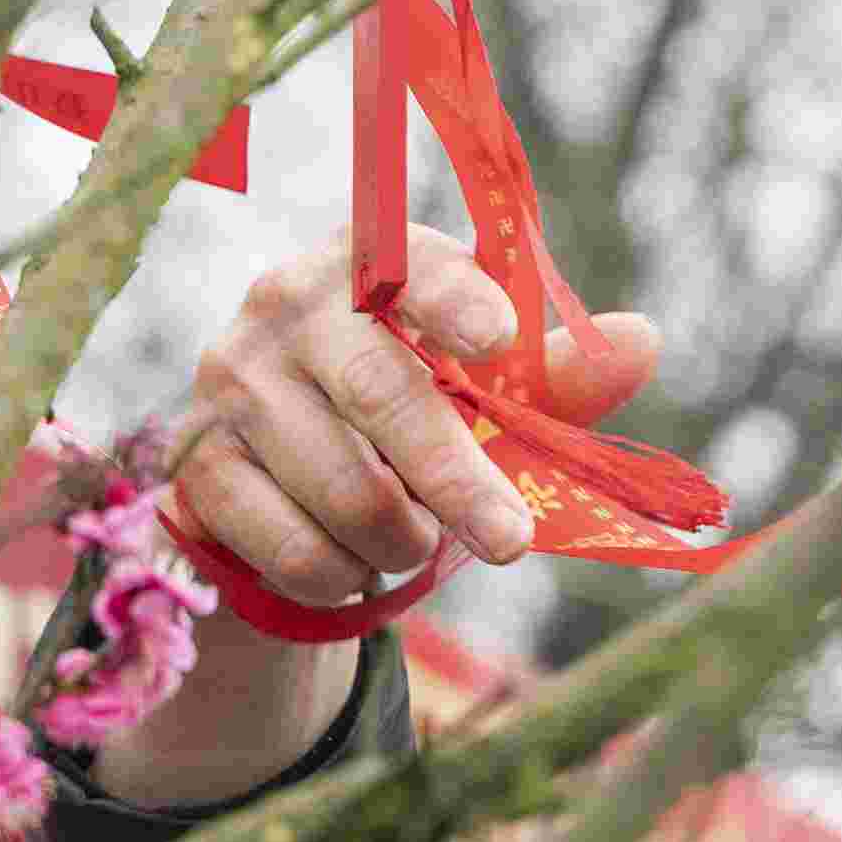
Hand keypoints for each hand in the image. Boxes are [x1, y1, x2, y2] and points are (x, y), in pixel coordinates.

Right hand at [167, 226, 665, 608]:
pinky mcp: (197, 466)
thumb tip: (644, 340)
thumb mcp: (478, 391)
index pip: (413, 267)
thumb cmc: (398, 411)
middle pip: (383, 393)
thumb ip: (553, 378)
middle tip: (511, 542)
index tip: (500, 340)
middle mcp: (288, 303)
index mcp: (369, 263)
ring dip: (402, 543)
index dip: (455, 302)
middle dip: (456, 478)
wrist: (272, 473)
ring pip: (346, 493)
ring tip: (410, 541)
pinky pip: (296, 551)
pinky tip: (351, 563)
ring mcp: (232, 382)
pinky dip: (345, 578)